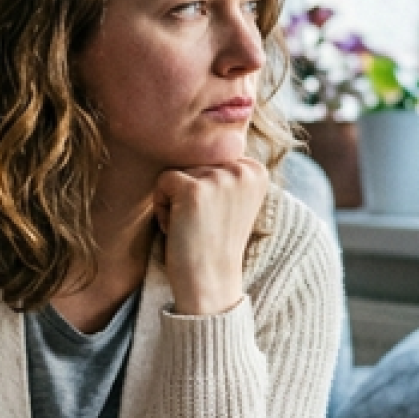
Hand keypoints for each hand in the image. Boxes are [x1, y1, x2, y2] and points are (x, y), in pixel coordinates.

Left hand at [153, 158, 268, 314]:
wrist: (210, 282)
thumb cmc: (213, 243)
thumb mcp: (230, 200)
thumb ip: (224, 171)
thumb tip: (203, 135)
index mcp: (257, 170)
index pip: (210, 158)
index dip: (204, 189)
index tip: (215, 216)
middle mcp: (243, 169)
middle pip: (192, 163)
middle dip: (188, 195)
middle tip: (201, 225)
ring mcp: (220, 178)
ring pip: (176, 172)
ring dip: (175, 202)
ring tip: (193, 228)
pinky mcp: (195, 189)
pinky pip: (162, 182)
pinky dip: (162, 208)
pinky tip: (178, 228)